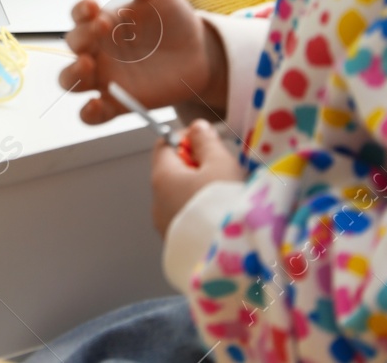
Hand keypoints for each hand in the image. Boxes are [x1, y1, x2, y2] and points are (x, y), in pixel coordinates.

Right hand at [58, 0, 227, 125]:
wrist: (199, 53)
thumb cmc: (174, 21)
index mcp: (102, 22)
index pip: (78, 16)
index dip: (80, 11)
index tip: (93, 6)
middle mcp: (98, 50)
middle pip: (72, 47)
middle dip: (80, 38)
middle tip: (100, 30)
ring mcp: (105, 78)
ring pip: (71, 81)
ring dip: (72, 75)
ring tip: (87, 64)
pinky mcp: (118, 103)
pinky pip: (92, 114)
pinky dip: (88, 113)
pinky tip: (96, 105)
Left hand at [151, 120, 245, 235]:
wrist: (230, 259)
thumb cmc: (224, 205)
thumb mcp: (220, 163)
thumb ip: (206, 142)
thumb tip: (196, 128)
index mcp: (162, 177)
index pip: (164, 145)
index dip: (185, 138)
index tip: (207, 141)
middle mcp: (156, 202)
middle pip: (172, 172)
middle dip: (197, 166)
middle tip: (223, 170)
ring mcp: (165, 227)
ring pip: (180, 197)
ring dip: (200, 191)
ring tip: (226, 197)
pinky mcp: (178, 245)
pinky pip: (187, 219)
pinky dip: (201, 212)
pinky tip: (222, 218)